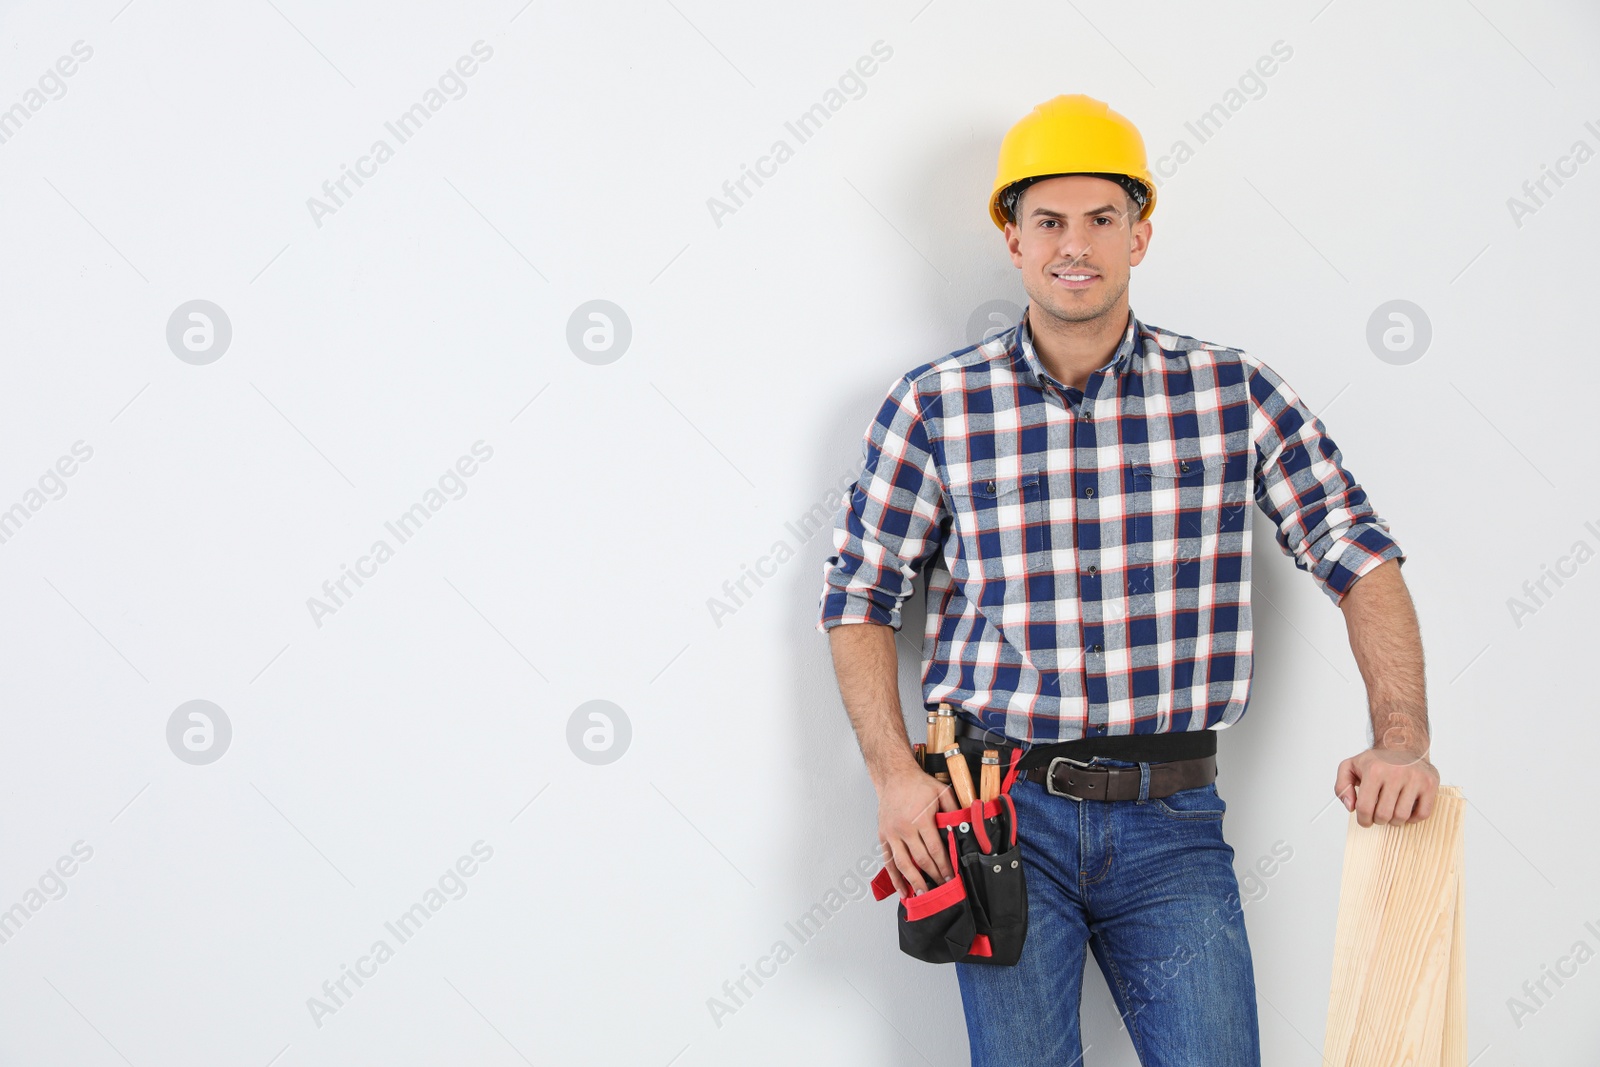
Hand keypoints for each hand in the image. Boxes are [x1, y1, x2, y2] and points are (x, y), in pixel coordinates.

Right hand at [875, 763, 959, 895]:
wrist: (894, 776)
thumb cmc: (918, 784)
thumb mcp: (942, 792)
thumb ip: (954, 811)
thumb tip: (966, 829)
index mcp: (920, 819)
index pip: (935, 849)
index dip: (944, 866)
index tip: (950, 877)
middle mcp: (904, 828)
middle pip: (920, 860)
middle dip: (932, 876)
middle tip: (941, 889)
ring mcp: (891, 833)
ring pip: (902, 864)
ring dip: (913, 882)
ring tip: (922, 895)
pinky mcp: (882, 836)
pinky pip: (888, 861)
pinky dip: (894, 877)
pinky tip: (902, 890)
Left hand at [1334, 746, 1439, 826]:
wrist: (1402, 744)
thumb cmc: (1376, 760)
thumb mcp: (1350, 766)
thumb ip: (1342, 786)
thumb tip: (1350, 806)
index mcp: (1374, 770)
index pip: (1364, 807)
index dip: (1362, 819)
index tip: (1364, 820)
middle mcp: (1395, 773)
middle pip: (1383, 815)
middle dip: (1378, 820)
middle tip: (1378, 815)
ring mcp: (1415, 779)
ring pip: (1402, 816)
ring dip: (1394, 821)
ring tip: (1390, 812)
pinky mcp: (1430, 784)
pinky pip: (1422, 814)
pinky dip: (1413, 818)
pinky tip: (1405, 810)